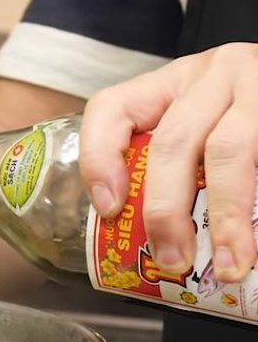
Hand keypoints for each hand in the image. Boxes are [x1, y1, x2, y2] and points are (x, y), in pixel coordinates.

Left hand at [80, 43, 257, 282]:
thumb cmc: (244, 125)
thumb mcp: (201, 129)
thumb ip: (170, 168)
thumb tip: (144, 243)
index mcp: (172, 84)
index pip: (113, 109)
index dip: (100, 159)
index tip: (108, 210)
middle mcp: (212, 75)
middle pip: (172, 142)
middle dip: (166, 208)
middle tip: (172, 258)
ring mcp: (256, 86)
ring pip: (228, 150)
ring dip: (225, 215)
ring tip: (229, 266)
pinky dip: (255, 208)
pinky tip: (257, 244)